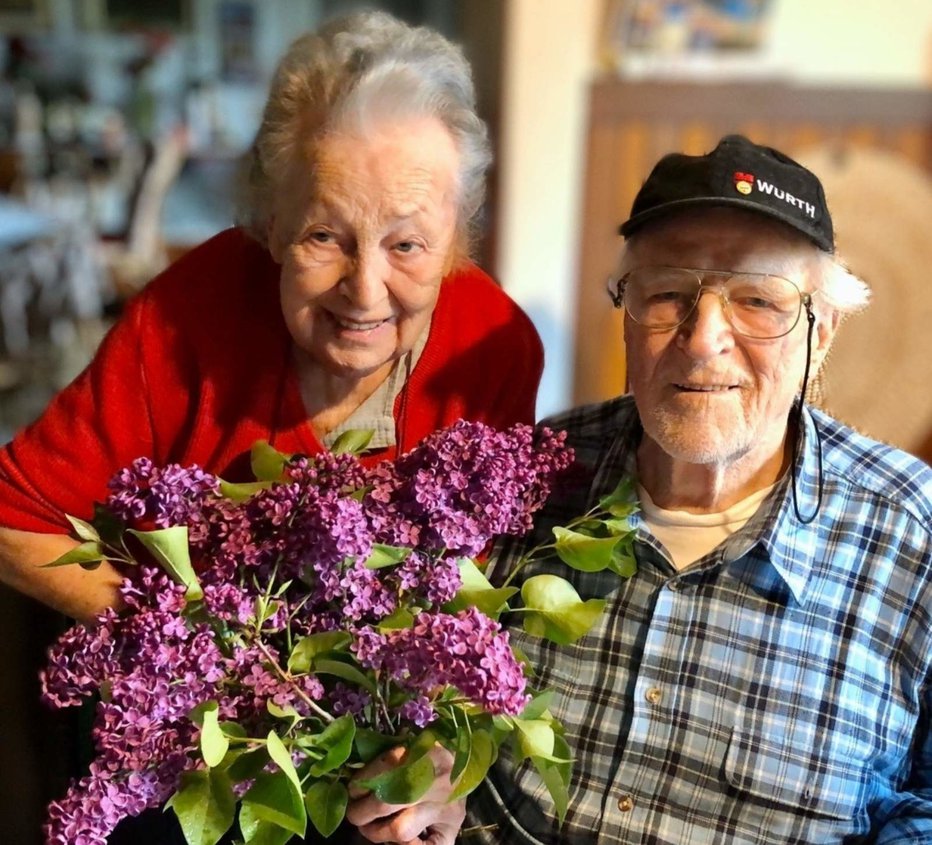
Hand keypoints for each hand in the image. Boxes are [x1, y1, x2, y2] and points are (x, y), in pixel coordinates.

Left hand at [345, 744, 465, 844]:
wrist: (466, 763)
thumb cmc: (432, 754)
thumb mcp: (416, 747)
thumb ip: (393, 759)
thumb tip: (357, 778)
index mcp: (432, 752)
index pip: (390, 766)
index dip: (365, 780)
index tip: (352, 788)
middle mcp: (440, 782)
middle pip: (389, 802)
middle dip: (363, 811)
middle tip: (354, 813)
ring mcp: (447, 809)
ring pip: (401, 830)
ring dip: (377, 832)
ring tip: (369, 827)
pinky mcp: (452, 829)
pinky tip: (399, 839)